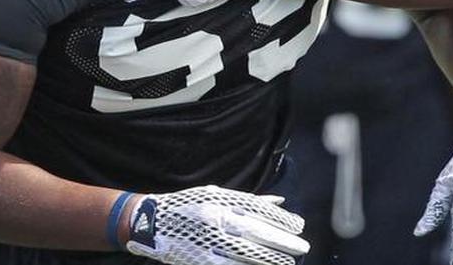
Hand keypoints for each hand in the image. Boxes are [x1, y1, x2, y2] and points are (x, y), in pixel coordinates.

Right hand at [125, 185, 308, 264]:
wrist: (150, 221)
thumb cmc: (189, 205)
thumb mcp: (217, 194)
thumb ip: (248, 200)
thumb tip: (280, 201)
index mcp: (220, 199)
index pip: (257, 209)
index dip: (280, 218)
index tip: (298, 225)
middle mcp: (214, 217)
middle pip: (255, 231)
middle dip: (281, 240)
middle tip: (302, 246)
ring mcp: (206, 239)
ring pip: (245, 251)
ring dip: (269, 258)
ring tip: (288, 261)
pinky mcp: (199, 259)